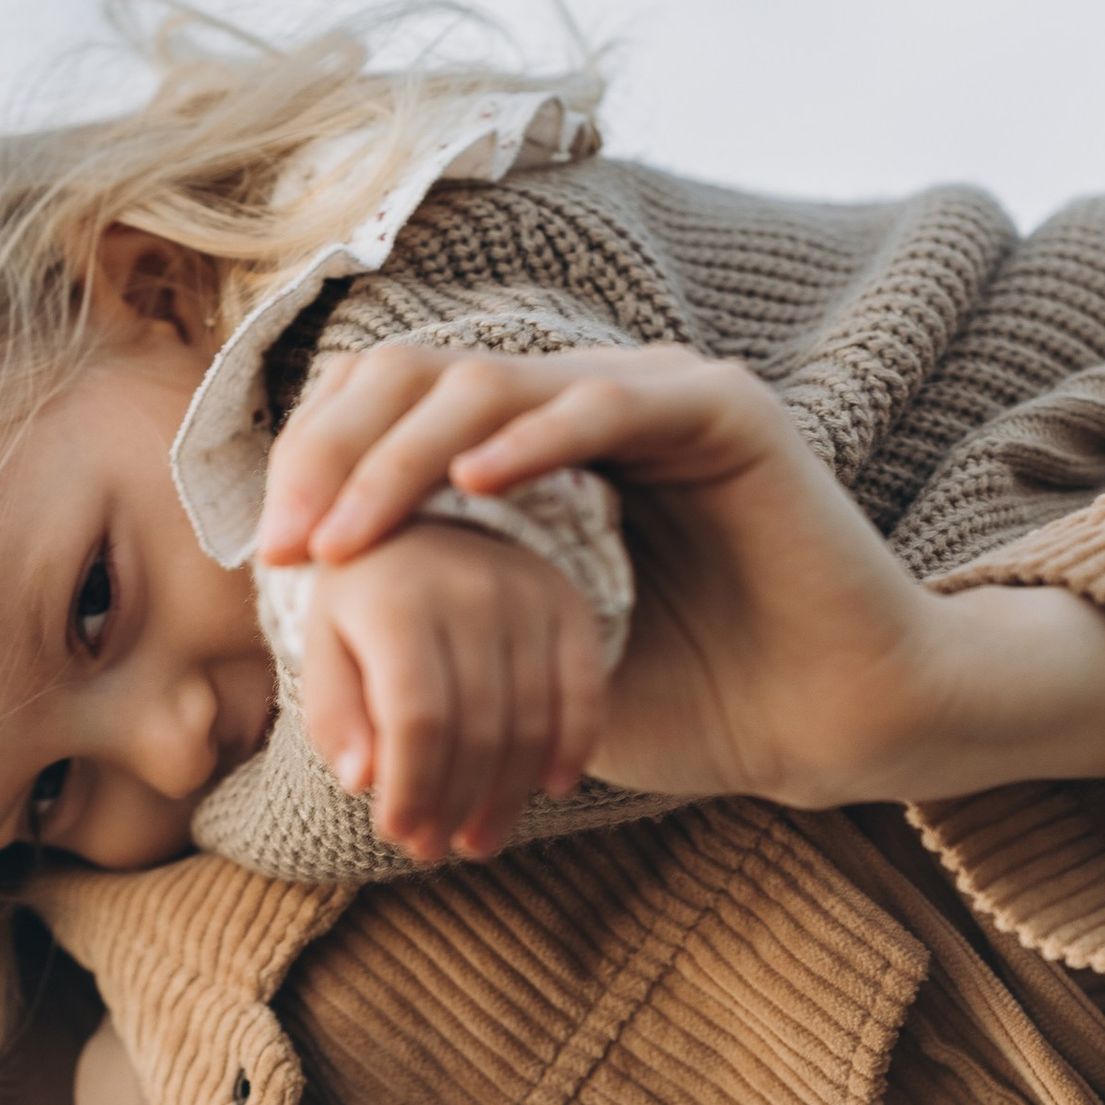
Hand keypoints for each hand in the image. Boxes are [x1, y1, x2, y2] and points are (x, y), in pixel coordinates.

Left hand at [271, 340, 1104, 807]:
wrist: (828, 729)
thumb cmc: (695, 701)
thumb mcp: (527, 660)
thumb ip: (443, 623)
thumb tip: (318, 639)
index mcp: (546, 447)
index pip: (403, 408)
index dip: (327, 463)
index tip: (277, 554)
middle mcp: (595, 402)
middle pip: (426, 376)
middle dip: (338, 452)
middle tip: (291, 541)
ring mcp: (659, 393)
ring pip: (494, 384)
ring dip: (402, 454)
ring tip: (349, 533)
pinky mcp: (724, 411)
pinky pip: (607, 401)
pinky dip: (532, 437)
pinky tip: (471, 485)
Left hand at [301, 523, 607, 862]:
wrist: (420, 516)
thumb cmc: (360, 599)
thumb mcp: (322, 643)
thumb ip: (334, 713)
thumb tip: (362, 783)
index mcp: (396, 600)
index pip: (417, 719)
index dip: (412, 788)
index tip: (396, 833)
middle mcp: (470, 590)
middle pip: (478, 729)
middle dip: (455, 804)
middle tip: (435, 849)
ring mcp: (530, 595)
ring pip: (532, 722)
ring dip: (507, 796)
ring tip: (478, 837)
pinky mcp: (571, 602)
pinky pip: (586, 692)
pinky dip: (574, 747)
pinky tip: (551, 787)